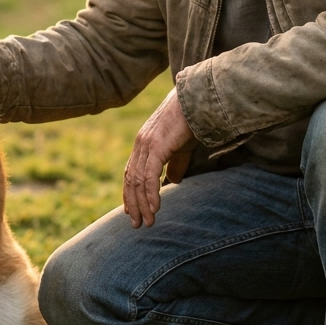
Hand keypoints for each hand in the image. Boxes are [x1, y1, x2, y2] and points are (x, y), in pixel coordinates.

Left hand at [123, 88, 197, 228]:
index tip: (131, 212)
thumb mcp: (180, 147)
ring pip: (138, 181)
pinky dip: (150, 194)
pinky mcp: (156, 146)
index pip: (131, 173)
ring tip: (148, 222)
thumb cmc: (191, 121)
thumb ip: (175, 164)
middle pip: (130, 180)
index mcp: (143, 144)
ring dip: (142, 204)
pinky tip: (155, 208)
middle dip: (133, 204)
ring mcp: (146, 145)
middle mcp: (140, 145)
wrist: (196, 100)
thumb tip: (173, 181)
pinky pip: (149, 176)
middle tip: (137, 224)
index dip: (130, 193)